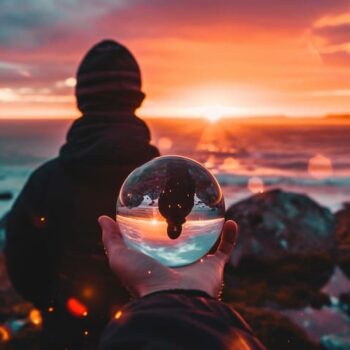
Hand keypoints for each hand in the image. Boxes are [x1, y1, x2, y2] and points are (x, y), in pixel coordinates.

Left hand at [99, 216, 237, 297]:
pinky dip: (231, 236)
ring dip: (210, 231)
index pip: (156, 244)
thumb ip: (111, 240)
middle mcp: (177, 264)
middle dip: (183, 230)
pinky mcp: (214, 269)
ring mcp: (196, 266)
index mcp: (157, 262)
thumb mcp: (120, 258)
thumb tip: (102, 218)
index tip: (155, 213)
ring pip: (206, 245)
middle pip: (182, 244)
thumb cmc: (143, 280)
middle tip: (184, 208)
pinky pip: (225, 249)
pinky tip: (231, 221)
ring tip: (211, 213)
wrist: (171, 298)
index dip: (155, 231)